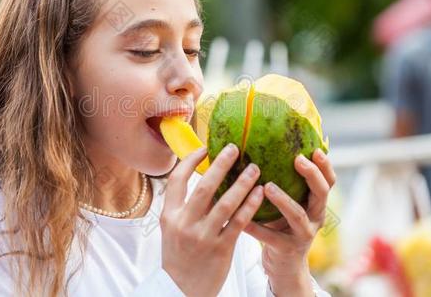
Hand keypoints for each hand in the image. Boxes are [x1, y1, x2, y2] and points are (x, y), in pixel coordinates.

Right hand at [161, 144, 264, 296]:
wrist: (181, 292)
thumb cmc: (179, 257)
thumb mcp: (172, 229)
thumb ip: (184, 206)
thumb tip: (203, 177)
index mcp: (170, 215)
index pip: (177, 179)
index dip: (190, 161)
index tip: (205, 148)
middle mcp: (184, 223)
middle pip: (204, 186)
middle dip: (221, 164)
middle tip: (235, 148)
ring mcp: (203, 237)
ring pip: (225, 203)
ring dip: (242, 183)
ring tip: (255, 168)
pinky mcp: (221, 250)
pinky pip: (238, 222)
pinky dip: (250, 205)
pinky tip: (260, 193)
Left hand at [243, 149, 335, 295]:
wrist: (284, 267)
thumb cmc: (281, 227)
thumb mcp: (289, 204)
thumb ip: (284, 183)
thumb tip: (263, 147)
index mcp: (316, 203)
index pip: (328, 181)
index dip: (325, 166)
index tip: (315, 149)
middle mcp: (315, 217)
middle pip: (322, 193)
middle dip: (312, 175)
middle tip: (298, 160)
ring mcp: (303, 235)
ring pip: (298, 215)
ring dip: (284, 200)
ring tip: (268, 187)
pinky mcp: (287, 249)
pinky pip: (271, 237)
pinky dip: (256, 227)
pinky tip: (242, 220)